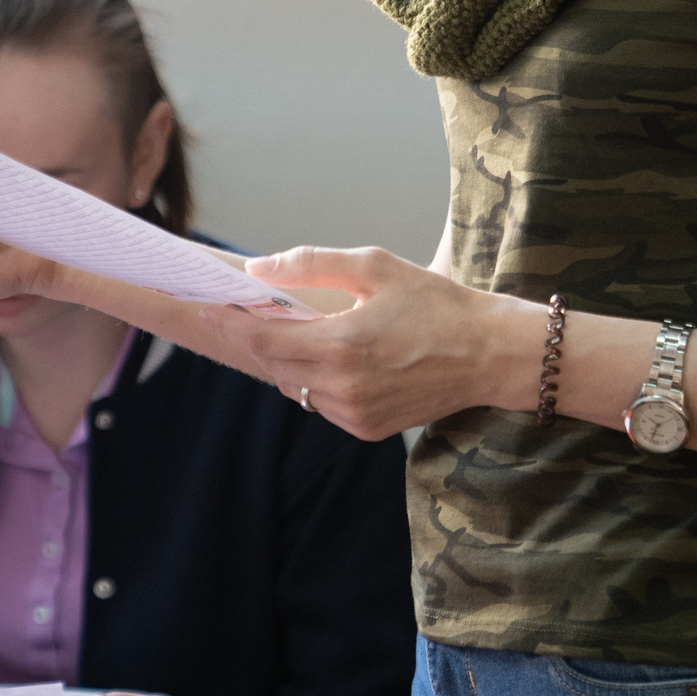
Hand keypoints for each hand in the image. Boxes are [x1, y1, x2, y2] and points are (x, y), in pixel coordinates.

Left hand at [197, 246, 538, 439]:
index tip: (206, 306)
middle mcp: (343, 387)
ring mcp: (355, 414)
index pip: (263, 338)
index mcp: (341, 344)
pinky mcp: (367, 430)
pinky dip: (314, 382)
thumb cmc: (437, 304)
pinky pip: (321, 405)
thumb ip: (313, 265)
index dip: (230, 322)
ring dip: (285, 361)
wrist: (490, 354)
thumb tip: (259, 269)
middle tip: (237, 313)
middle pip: (271, 365)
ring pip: (295, 387)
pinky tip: (330, 359)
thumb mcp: (376, 268)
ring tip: (291, 332)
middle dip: (251, 339)